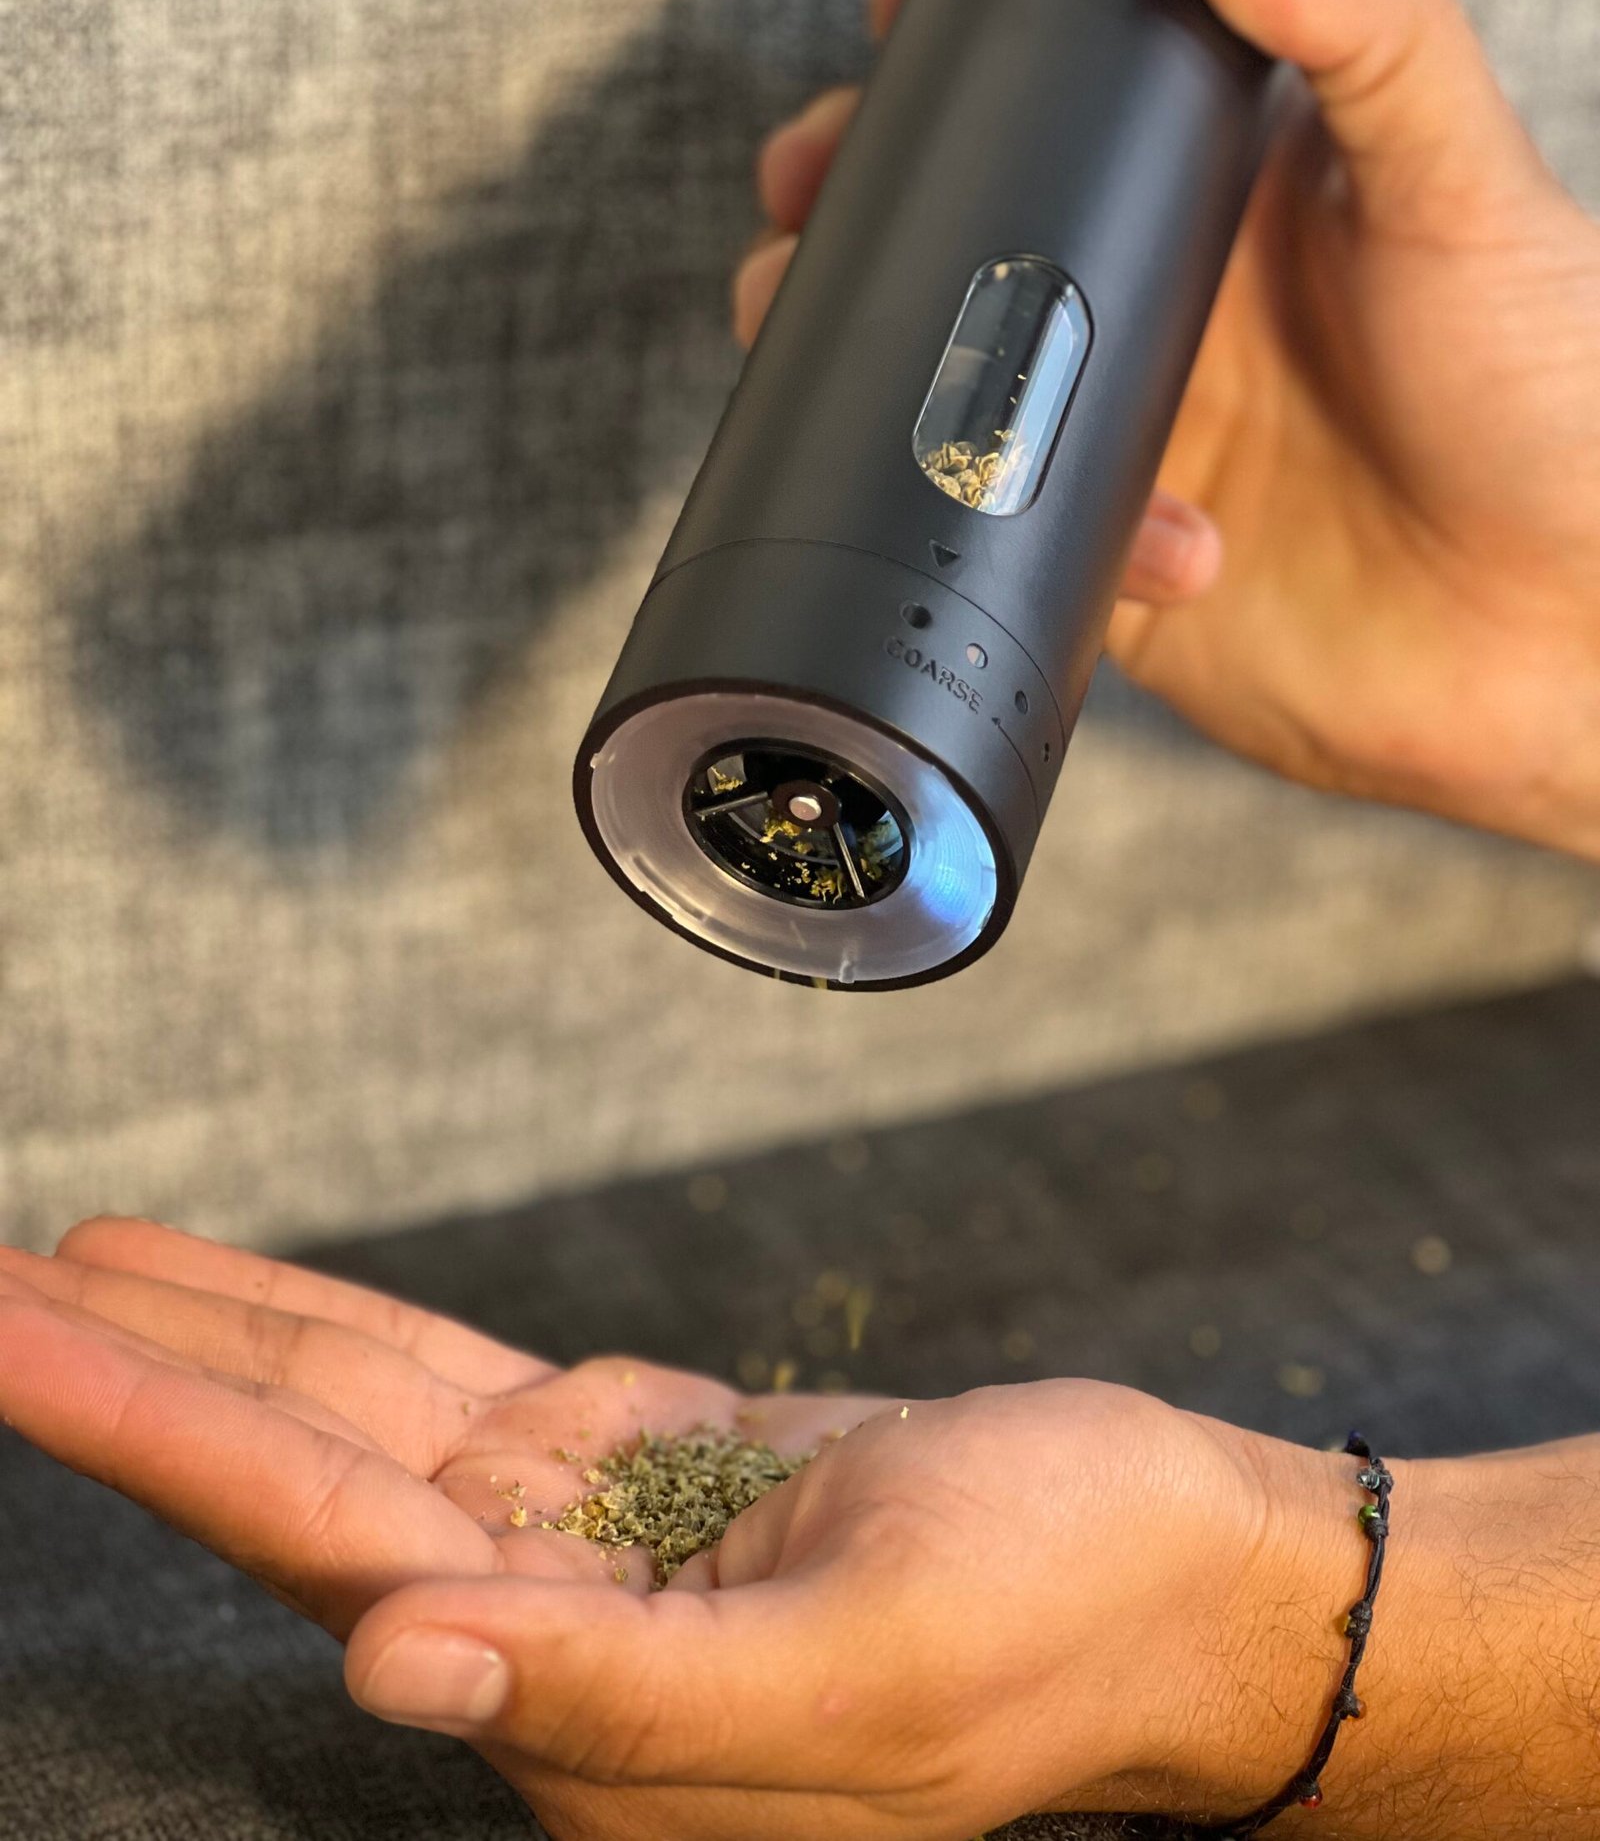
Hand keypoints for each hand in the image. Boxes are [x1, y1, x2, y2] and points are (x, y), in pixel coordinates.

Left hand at [0, 1218, 1363, 1838]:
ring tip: (67, 1262)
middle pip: (288, 1469)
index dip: (144, 1425)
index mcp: (575, 1705)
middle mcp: (542, 1629)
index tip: (13, 1332)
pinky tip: (256, 1302)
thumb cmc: (1060, 1623)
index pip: (307, 1538)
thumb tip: (383, 1661)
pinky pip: (453, 1381)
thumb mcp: (866, 1677)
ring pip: (357, 1408)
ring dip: (212, 1334)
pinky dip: (345, 1331)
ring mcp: (582, 1538)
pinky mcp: (634, 1468)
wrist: (1175, 1568)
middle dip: (125, 1371)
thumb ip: (616, 1691)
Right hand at [736, 0, 1599, 859]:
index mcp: (1222, 197)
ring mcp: (1119, 431)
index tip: (891, 18)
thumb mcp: (1468, 183)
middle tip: (810, 193)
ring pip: (932, 385)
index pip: (1060, 98)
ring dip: (865, 369)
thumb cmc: (1555, 402)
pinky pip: (999, 532)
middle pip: (949, 237)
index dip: (957, 58)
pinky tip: (1155, 542)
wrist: (1559, 638)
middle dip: (849, 209)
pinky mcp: (1103, 553)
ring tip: (858, 357)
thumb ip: (1363, 26)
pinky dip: (1022, 532)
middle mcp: (1153, 307)